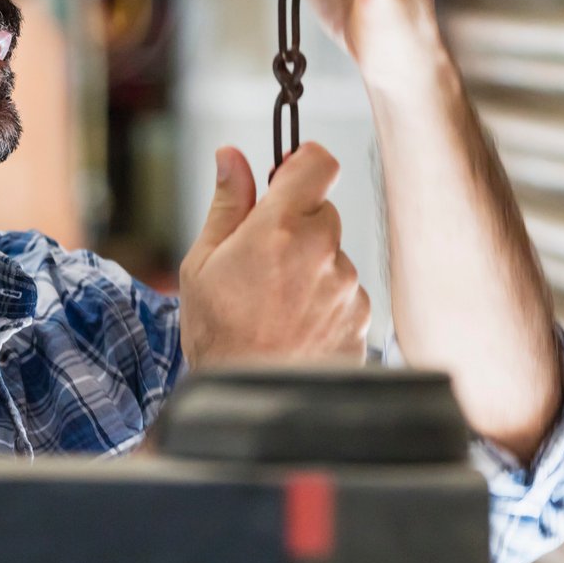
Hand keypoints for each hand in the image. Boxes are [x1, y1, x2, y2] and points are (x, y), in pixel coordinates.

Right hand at [176, 143, 370, 367]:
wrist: (248, 404)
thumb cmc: (217, 335)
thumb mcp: (202, 263)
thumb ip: (228, 204)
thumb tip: (232, 157)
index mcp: (281, 229)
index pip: (318, 162)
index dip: (301, 163)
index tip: (287, 176)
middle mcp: (322, 252)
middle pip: (324, 211)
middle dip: (297, 224)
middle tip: (263, 258)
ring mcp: (347, 287)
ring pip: (334, 255)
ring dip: (311, 267)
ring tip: (276, 305)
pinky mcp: (361, 318)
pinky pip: (346, 293)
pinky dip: (325, 302)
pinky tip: (295, 326)